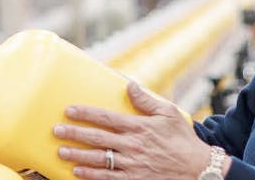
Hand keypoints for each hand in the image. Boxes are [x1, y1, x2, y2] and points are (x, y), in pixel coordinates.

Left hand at [53, 82, 216, 179]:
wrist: (198, 170)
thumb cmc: (183, 140)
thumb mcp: (169, 114)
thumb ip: (146, 100)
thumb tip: (129, 84)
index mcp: (139, 127)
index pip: (106, 117)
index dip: (85, 113)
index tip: (69, 110)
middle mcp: (132, 146)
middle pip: (97, 138)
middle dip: (74, 133)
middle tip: (56, 131)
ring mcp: (132, 165)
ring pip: (98, 159)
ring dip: (77, 154)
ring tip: (61, 151)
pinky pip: (107, 178)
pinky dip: (91, 174)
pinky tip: (77, 171)